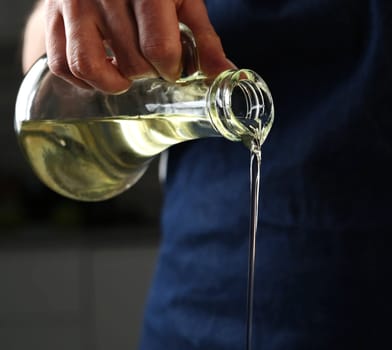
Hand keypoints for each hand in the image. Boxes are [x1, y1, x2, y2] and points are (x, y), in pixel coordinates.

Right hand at [44, 0, 233, 92]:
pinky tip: (102, 73)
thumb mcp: (185, 1)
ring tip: (126, 77)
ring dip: (113, 83)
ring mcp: (74, 4)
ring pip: (89, 66)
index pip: (158, 48)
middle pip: (130, 61)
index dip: (171, 68)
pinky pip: (62, 64)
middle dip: (147, 73)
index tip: (173, 67)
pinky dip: (83, 80)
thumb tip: (224, 74)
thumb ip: (204, 39)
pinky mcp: (54, 17)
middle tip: (152, 65)